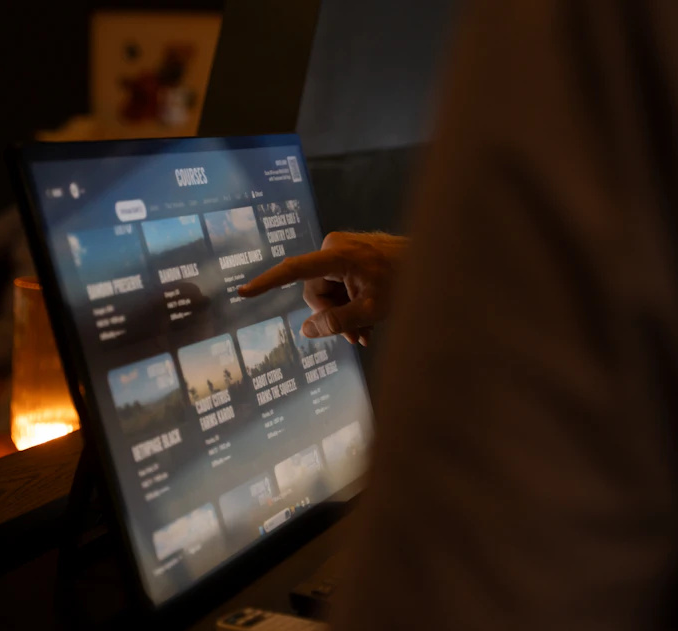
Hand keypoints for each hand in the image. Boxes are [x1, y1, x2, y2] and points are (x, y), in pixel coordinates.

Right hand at [238, 232, 407, 345]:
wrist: (434, 261)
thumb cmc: (406, 282)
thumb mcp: (371, 310)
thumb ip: (336, 322)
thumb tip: (306, 331)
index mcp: (336, 255)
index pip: (293, 271)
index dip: (266, 283)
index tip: (242, 292)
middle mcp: (333, 247)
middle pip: (314, 291)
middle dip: (331, 315)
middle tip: (356, 336)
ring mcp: (341, 249)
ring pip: (327, 291)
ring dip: (343, 313)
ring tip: (366, 333)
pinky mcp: (349, 254)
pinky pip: (338, 284)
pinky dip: (349, 303)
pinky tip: (367, 323)